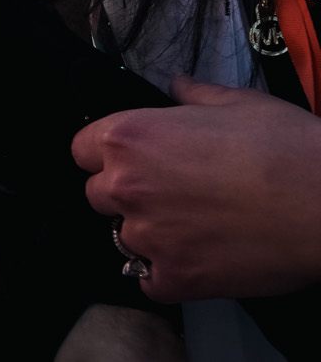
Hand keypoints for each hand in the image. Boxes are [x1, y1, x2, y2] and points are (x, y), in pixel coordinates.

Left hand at [74, 76, 320, 301]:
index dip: (108, 154)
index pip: (83, 149)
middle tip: (172, 193)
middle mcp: (127, 186)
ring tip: (194, 227)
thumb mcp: (236, 102)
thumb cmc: (285, 147)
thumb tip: (176, 87)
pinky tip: (198, 259)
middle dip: (127, 193)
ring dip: (150, 234)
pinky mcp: (177, 278)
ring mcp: (149, 237)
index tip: (133, 160)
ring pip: (125, 238)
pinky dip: (168, 275)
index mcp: (129, 138)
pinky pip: (150, 282)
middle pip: (98, 194)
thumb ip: (191, 95)